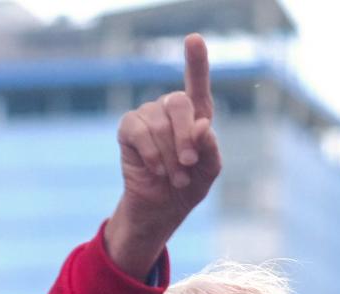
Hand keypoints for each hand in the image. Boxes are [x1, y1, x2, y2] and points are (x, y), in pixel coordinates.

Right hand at [105, 33, 221, 276]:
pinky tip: (156, 170)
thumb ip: (210, 149)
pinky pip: (139, 132)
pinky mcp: (128, 129)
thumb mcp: (209, 170)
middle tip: (189, 164)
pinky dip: (152, 155)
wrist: (162, 207)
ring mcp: (147, 116)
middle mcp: (170, 110)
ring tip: (175, 177)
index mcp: (195, 115)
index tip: (194, 39)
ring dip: (170, 156)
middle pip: (179, 102)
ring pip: (159, 124)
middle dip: (186, 136)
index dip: (196, 61)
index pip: (197, 84)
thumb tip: (202, 125)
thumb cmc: (189, 185)